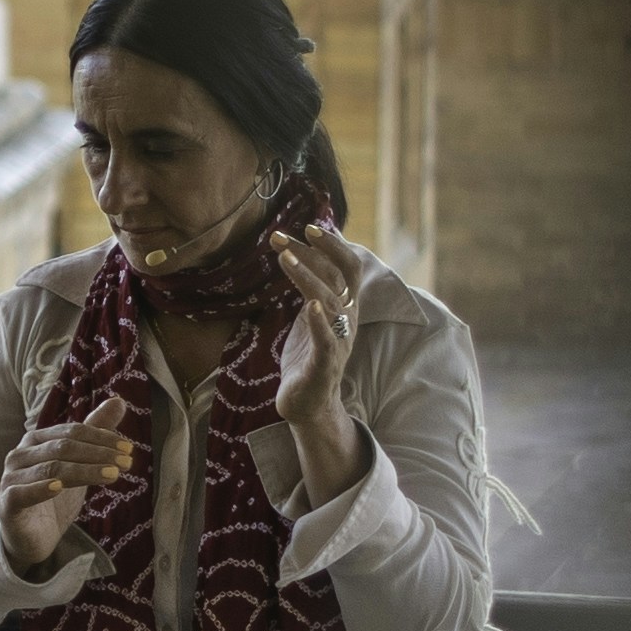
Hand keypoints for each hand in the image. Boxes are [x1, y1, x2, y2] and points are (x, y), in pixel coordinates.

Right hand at [0, 411, 140, 581]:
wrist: (30, 535)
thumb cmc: (54, 496)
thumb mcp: (79, 464)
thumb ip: (94, 433)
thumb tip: (119, 401)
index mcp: (36, 440)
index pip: (72, 432)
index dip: (101, 438)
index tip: (128, 449)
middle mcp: (20, 454)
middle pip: (63, 448)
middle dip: (98, 454)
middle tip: (127, 463)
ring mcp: (10, 478)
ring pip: (51, 469)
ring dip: (84, 471)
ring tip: (113, 476)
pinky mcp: (7, 503)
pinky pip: (22, 493)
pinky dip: (40, 489)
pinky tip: (59, 488)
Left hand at [266, 225, 372, 484]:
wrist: (309, 405)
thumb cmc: (307, 357)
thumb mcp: (311, 316)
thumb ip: (312, 288)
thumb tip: (300, 253)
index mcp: (344, 308)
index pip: (345, 267)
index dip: (332, 245)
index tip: (309, 226)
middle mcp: (345, 321)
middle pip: (340, 276)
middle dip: (320, 251)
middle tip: (295, 231)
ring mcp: (337, 342)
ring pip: (329, 301)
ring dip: (308, 276)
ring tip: (285, 256)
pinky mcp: (325, 365)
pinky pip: (327, 341)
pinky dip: (321, 322)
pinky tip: (311, 307)